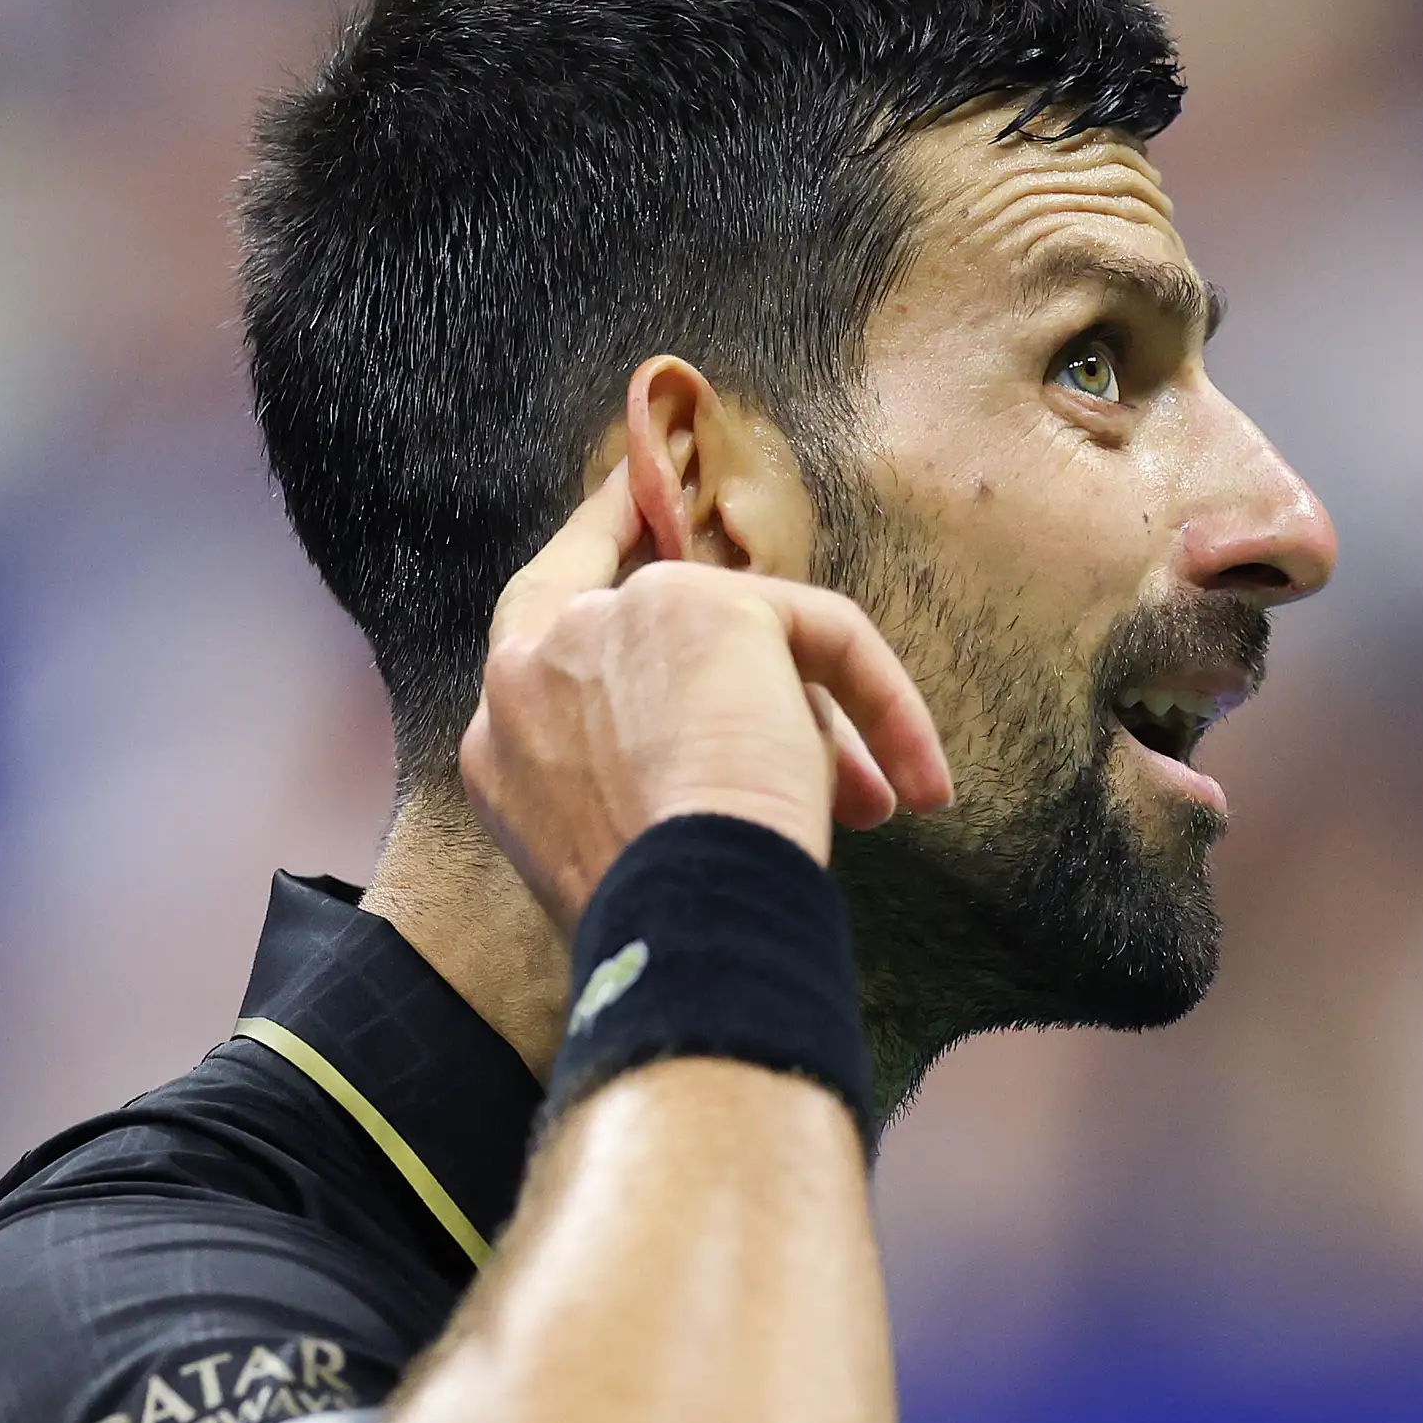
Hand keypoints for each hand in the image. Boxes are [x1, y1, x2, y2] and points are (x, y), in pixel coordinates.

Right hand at [460, 475, 953, 927]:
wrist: (677, 912)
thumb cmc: (659, 914)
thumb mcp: (627, 838)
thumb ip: (654, 770)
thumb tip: (767, 751)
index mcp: (503, 735)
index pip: (540, 617)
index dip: (594, 552)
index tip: (634, 508)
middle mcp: (534, 662)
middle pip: (648, 608)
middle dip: (728, 623)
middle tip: (794, 647)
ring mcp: (613, 621)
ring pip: (742, 636)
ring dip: (816, 721)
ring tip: (876, 799)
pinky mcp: (706, 607)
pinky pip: (824, 635)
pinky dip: (883, 705)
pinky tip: (919, 780)